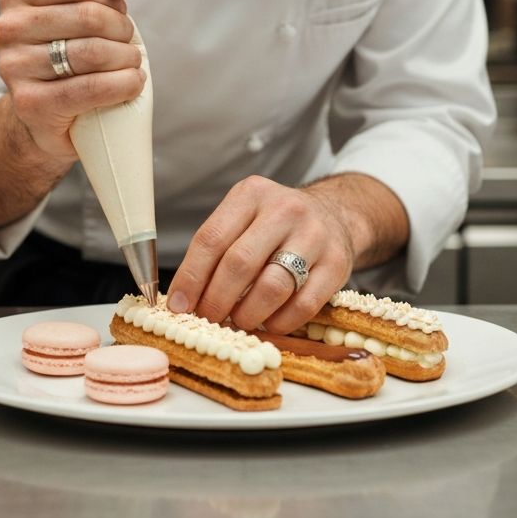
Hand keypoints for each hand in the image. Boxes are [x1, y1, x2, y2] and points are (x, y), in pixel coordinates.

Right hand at [0, 0, 145, 160]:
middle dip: (122, 29)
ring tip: (131, 62)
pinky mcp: (31, 104)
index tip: (115, 11)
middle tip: (127, 41)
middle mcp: (6, 29)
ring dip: (128, 58)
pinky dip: (125, 84)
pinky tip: (131, 83)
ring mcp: (14, 68)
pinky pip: (92, 88)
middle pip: (89, 17)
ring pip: (93, 53)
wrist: (47, 106)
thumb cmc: (72, 42)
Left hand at [165, 176, 363, 334]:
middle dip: (216, 301)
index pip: (212, 239)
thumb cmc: (275, 223)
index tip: (179, 305)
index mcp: (252, 193)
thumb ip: (216, 249)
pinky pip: (303, 305)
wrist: (334, 214)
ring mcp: (314, 235)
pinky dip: (279, 323)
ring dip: (247, 315)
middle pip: (239, 264)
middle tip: (207, 320)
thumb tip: (184, 299)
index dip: (191, 277)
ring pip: (271, 287)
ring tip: (237, 322)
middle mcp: (285, 209)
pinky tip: (268, 323)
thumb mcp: (244, 216)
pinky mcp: (337, 263)